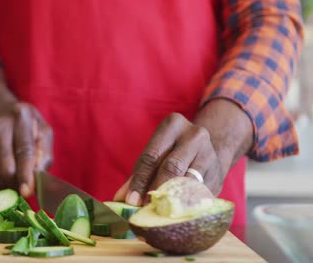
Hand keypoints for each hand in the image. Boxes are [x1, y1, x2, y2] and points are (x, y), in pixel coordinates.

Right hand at [0, 77, 52, 197]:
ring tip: (21, 179)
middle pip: (6, 166)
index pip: (24, 150)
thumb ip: (44, 153)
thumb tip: (40, 177)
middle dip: (18, 183)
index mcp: (20, 117)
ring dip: (11, 184)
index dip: (26, 173)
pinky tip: (10, 172)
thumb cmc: (25, 122)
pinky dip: (3, 180)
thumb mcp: (42, 129)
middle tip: (28, 190)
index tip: (28, 191)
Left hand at [114, 99, 252, 205]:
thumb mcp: (156, 156)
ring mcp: (210, 154)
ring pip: (188, 181)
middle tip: (143, 208)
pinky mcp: (219, 174)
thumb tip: (120, 198)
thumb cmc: (173, 153)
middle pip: (171, 166)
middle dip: (155, 189)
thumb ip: (138, 175)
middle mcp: (194, 135)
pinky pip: (200, 192)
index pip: (152, 155)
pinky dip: (186, 204)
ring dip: (171, 199)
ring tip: (158, 212)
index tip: (130, 201)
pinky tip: (176, 213)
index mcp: (173, 125)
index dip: (140, 180)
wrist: (210, 151)